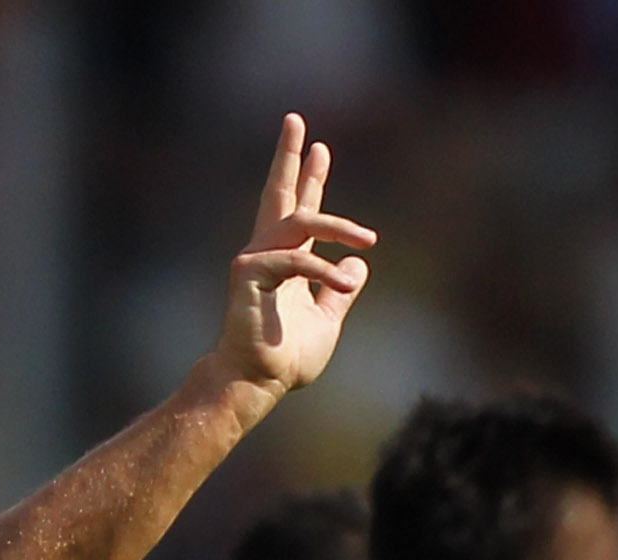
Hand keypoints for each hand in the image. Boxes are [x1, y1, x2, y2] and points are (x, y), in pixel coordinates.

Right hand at [211, 114, 375, 396]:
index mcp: (284, 261)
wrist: (257, 381)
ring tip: (368, 238)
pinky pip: (296, 260)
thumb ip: (339, 291)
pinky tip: (345, 283)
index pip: (299, 211)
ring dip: (337, 224)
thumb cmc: (284, 357)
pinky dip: (324, 271)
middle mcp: (266, 252)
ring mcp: (254, 260)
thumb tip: (359, 263)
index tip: (320, 147)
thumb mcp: (327, 320)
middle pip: (279, 194)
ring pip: (299, 220)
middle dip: (289, 157)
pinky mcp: (249, 274)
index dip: (311, 178)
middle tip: (295, 120)